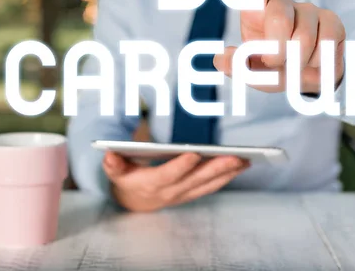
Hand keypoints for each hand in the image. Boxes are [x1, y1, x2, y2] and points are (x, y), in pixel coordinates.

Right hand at [103, 152, 248, 211]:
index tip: (194, 153)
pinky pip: (213, 186)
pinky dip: (228, 176)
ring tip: (245, 159)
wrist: (134, 201)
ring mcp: (184, 194)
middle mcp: (171, 191)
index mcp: (151, 184)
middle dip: (217, 168)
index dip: (181, 166)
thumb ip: (114, 164)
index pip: (168, 175)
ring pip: (209, 184)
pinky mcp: (193, 192)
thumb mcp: (115, 171)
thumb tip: (109, 155)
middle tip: (236, 156)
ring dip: (228, 172)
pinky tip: (242, 165)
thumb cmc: (126, 178)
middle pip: (196, 180)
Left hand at [213, 0, 345, 93]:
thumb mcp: (253, 73)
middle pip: (279, 18)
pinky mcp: (333, 21)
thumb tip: (219, 59)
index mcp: (258, 13)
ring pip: (304, 40)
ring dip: (298, 63)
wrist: (311, 80)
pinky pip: (327, 45)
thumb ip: (238, 67)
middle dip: (276, 51)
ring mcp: (310, 10)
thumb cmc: (276, 71)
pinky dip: (318, 65)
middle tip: (275, 63)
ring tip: (297, 65)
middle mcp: (284, 4)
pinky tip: (315, 63)